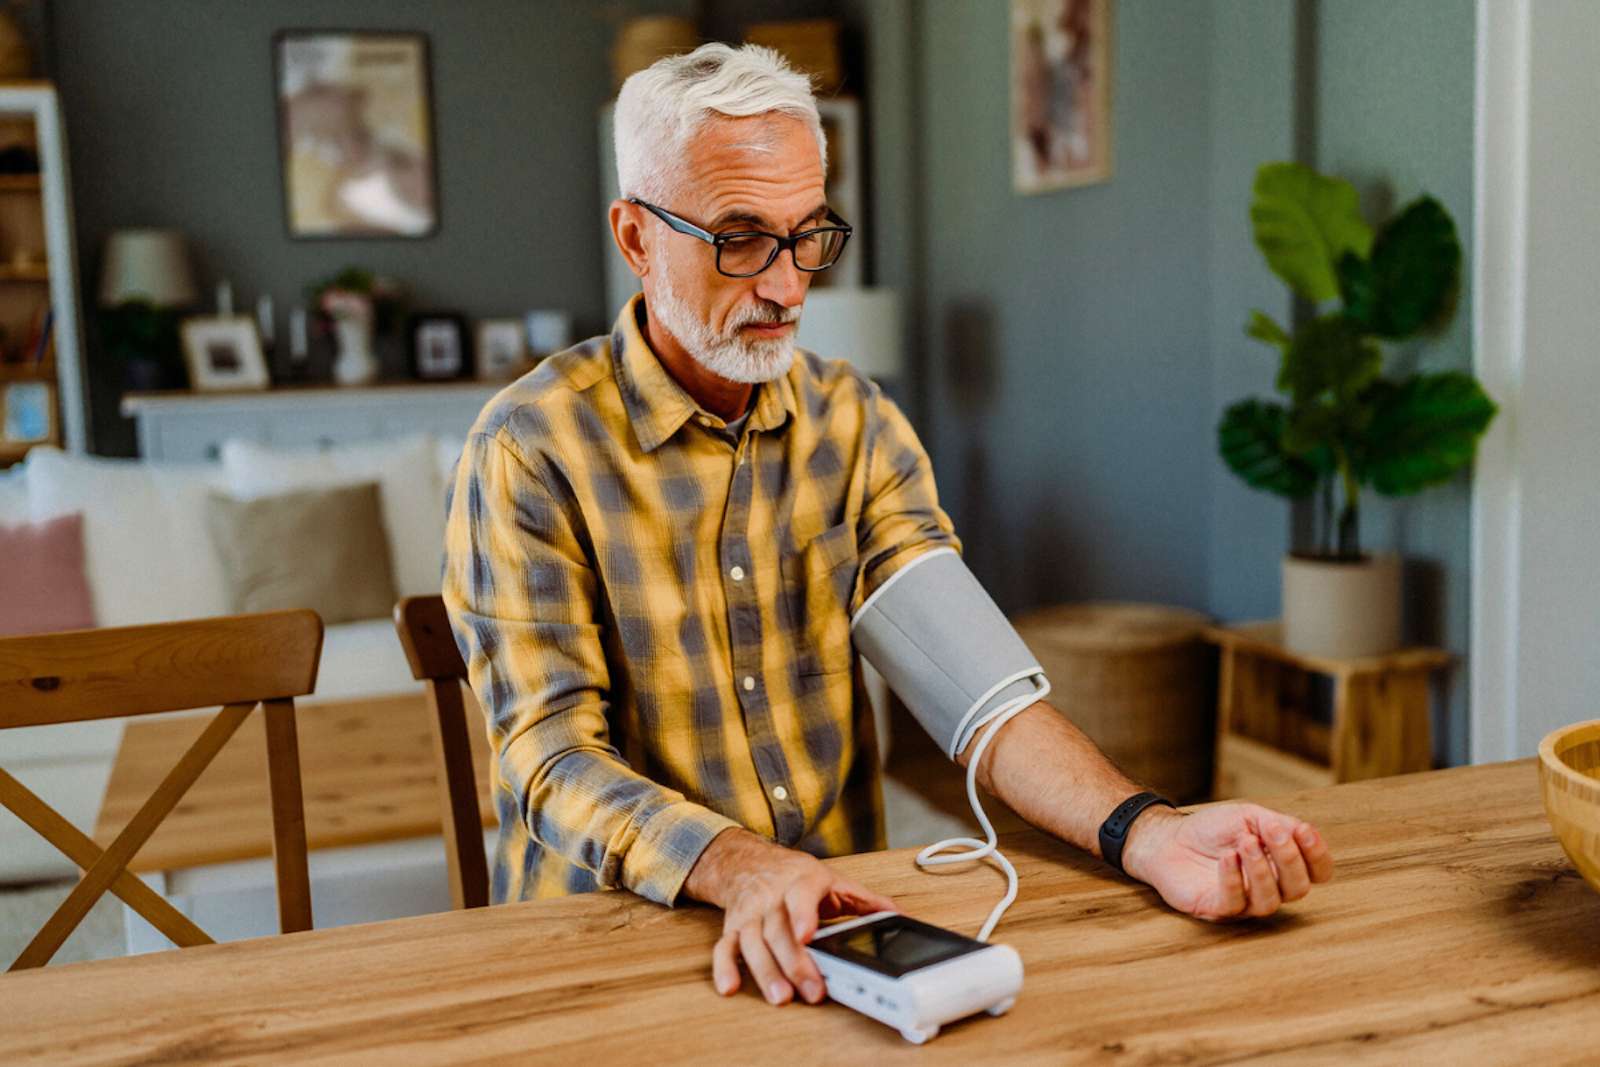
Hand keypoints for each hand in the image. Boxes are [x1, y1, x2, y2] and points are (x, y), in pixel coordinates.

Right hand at [684, 828, 897, 1005]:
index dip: (803, 916)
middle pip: (779, 931)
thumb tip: (898, 916)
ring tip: (780, 996)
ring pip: (753, 943)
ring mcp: (750, 914)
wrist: (748, 862)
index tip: (807, 935)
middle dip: (795, 963)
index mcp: (800, 882)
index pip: (800, 896)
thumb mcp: (832, 881)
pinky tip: (730, 987)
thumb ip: (865, 902)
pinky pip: (725, 948)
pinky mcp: (733, 928)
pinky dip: (724, 967)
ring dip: (765, 971)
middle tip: (812, 990)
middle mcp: (771, 898)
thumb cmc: (794, 876)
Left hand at [1120, 803, 1333, 920]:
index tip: (1303, 831)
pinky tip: (1227, 858)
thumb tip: (1305, 832)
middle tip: (1273, 832)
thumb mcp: (1248, 816)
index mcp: (1282, 865)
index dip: (1317, 856)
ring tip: (1245, 843)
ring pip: (1270, 901)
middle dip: (1290, 859)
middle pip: (1298, 888)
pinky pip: (1234, 903)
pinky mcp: (1217, 909)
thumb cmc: (1210, 830)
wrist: (1168, 839)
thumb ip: (1278, 824)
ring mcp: (1244, 902)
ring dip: (1261, 870)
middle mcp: (1269, 888)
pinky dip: (1234, 878)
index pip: (1317, 872)